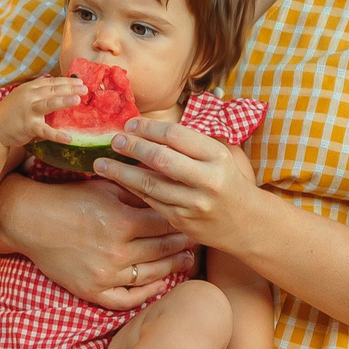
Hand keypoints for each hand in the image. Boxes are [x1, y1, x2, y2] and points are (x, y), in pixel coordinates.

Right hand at [0, 74, 85, 147]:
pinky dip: (57, 135)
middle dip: (70, 88)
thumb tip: (58, 90)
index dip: (66, 81)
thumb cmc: (11, 113)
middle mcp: (29, 96)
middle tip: (85, 88)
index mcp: (29, 88)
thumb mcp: (23, 97)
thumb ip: (38, 93)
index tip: (79, 81)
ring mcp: (28, 111)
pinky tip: (68, 138)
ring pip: (49, 104)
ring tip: (78, 99)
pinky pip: (45, 131)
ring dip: (64, 100)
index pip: (51, 82)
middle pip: (53, 90)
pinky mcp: (28, 126)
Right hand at [0, 174, 194, 310]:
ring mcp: (105, 275)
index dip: (182, 221)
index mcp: (122, 222)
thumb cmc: (70, 198)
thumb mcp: (106, 186)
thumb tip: (169, 183)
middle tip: (197, 239)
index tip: (193, 217)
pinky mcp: (92, 291)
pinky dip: (145, 294)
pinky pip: (126, 299)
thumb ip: (137, 189)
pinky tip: (158, 285)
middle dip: (182, 244)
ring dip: (172, 268)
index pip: (165, 224)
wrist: (32, 220)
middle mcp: (117, 252)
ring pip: (151, 276)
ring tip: (185, 260)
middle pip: (162, 250)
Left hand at [96, 119, 261, 245]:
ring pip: (150, 185)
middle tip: (114, 140)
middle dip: (133, 147)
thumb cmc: (228, 181)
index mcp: (216, 157)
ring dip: (121, 173)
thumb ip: (190, 143)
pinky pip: (151, 202)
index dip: (149, 128)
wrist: (247, 223)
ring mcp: (193, 204)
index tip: (130, 124)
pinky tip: (118, 181)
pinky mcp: (182, 221)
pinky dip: (132, 190)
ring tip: (101, 163)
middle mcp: (206, 180)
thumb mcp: (220, 156)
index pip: (176, 136)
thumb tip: (149, 129)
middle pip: (161, 159)